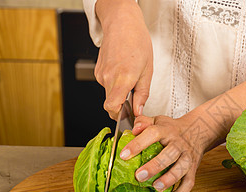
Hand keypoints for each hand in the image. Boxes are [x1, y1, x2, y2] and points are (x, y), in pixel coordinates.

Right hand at [95, 0, 152, 118]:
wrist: (122, 23)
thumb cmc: (137, 42)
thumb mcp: (148, 70)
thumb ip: (142, 94)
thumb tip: (138, 111)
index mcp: (122, 78)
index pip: (112, 107)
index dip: (119, 115)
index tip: (127, 115)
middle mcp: (108, 77)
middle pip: (110, 104)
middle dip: (121, 105)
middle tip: (133, 98)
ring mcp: (101, 74)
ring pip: (109, 94)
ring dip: (119, 93)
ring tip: (130, 78)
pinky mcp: (98, 70)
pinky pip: (106, 84)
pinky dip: (114, 84)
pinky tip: (122, 72)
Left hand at [119, 115, 208, 191]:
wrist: (199, 130)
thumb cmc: (172, 128)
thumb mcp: (158, 121)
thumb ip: (143, 122)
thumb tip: (133, 130)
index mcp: (166, 130)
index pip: (152, 134)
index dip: (138, 144)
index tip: (124, 155)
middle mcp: (178, 144)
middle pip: (169, 154)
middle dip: (154, 166)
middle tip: (138, 176)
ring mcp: (187, 157)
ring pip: (181, 169)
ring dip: (169, 180)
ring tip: (156, 188)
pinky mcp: (193, 169)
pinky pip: (189, 183)